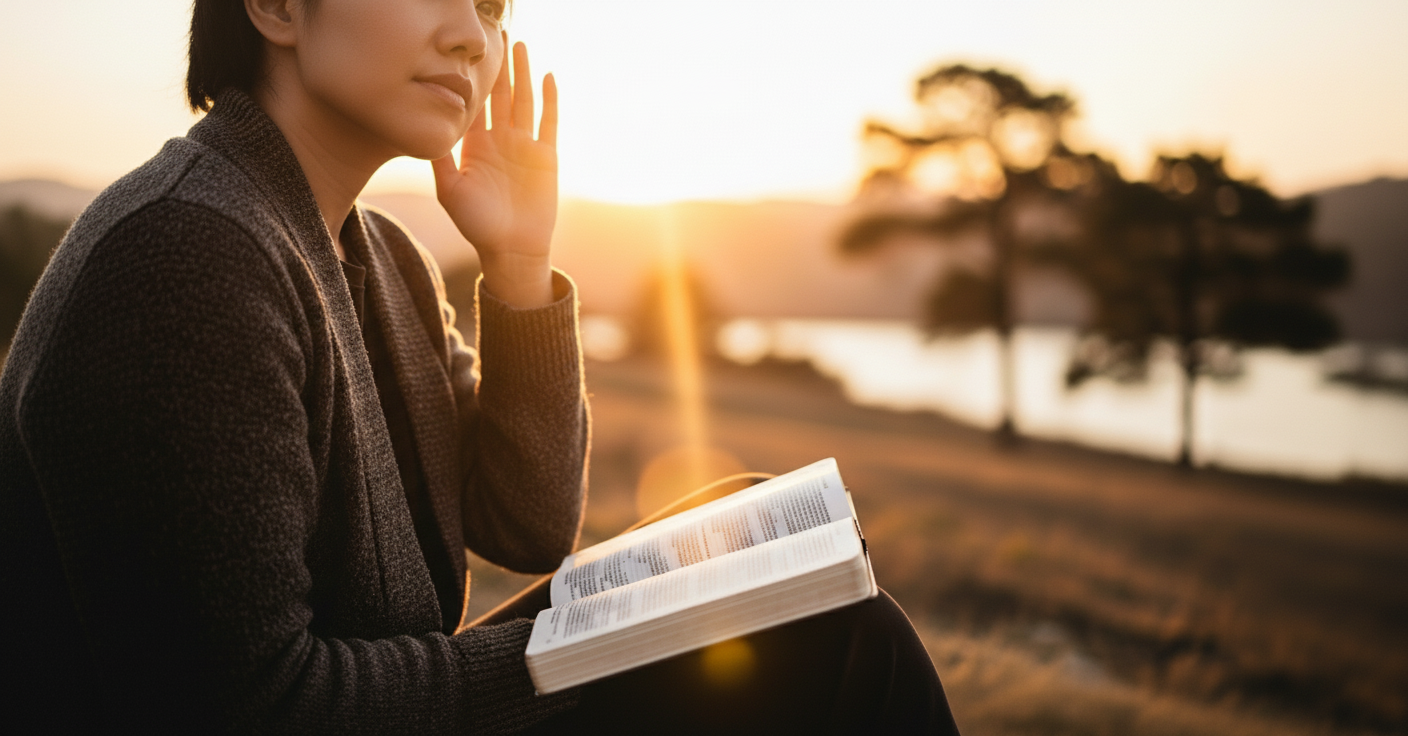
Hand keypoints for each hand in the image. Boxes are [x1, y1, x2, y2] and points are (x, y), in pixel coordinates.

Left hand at [432, 38, 557, 307]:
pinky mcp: (547, 156)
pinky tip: (548, 77)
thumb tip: (424, 128)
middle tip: (497, 34)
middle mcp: (501, 140)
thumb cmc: (478, 224)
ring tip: (520, 46)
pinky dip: (550, 100)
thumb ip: (439, 158)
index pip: (475, 104)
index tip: (467, 52)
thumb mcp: (450, 190)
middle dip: (499, 66)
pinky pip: (549, 122)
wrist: (512, 248)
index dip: (473, 79)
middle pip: (500, 95)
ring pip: (524, 101)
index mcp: (476, 145)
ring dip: (523, 74)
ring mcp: (525, 145)